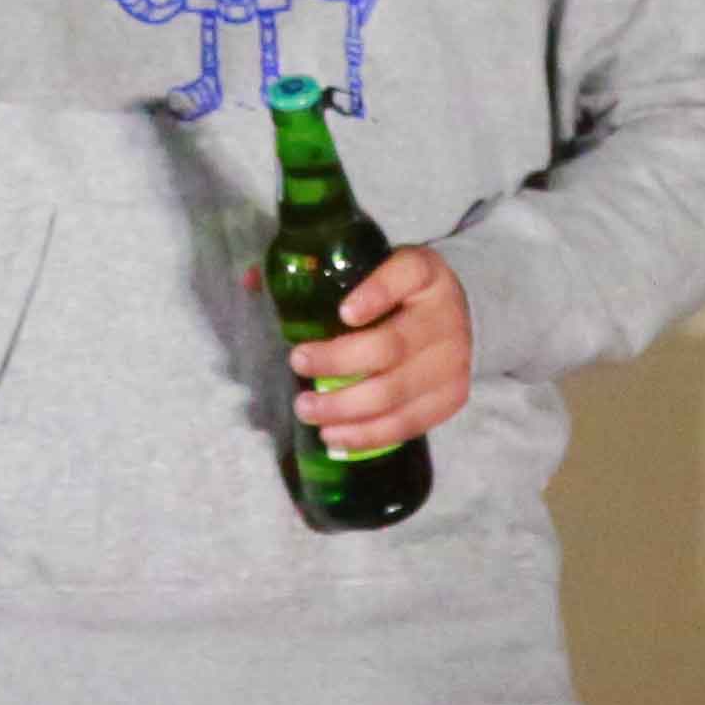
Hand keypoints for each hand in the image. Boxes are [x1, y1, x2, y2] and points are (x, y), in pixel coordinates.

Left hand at [292, 247, 470, 454]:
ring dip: (344, 408)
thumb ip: (315, 273)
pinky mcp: (451, 397)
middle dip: (337, 362)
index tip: (342, 313)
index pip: (406, 273)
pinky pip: (407, 424)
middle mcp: (445, 314)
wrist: (453, 318)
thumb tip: (250, 282)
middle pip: (390, 345)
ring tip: (306, 409)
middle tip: (296, 364)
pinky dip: (367, 435)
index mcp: (424, 271)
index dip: (376, 294)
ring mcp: (453, 360)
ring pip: (395, 392)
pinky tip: (335, 436)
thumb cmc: (395, 293)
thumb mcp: (369, 268)